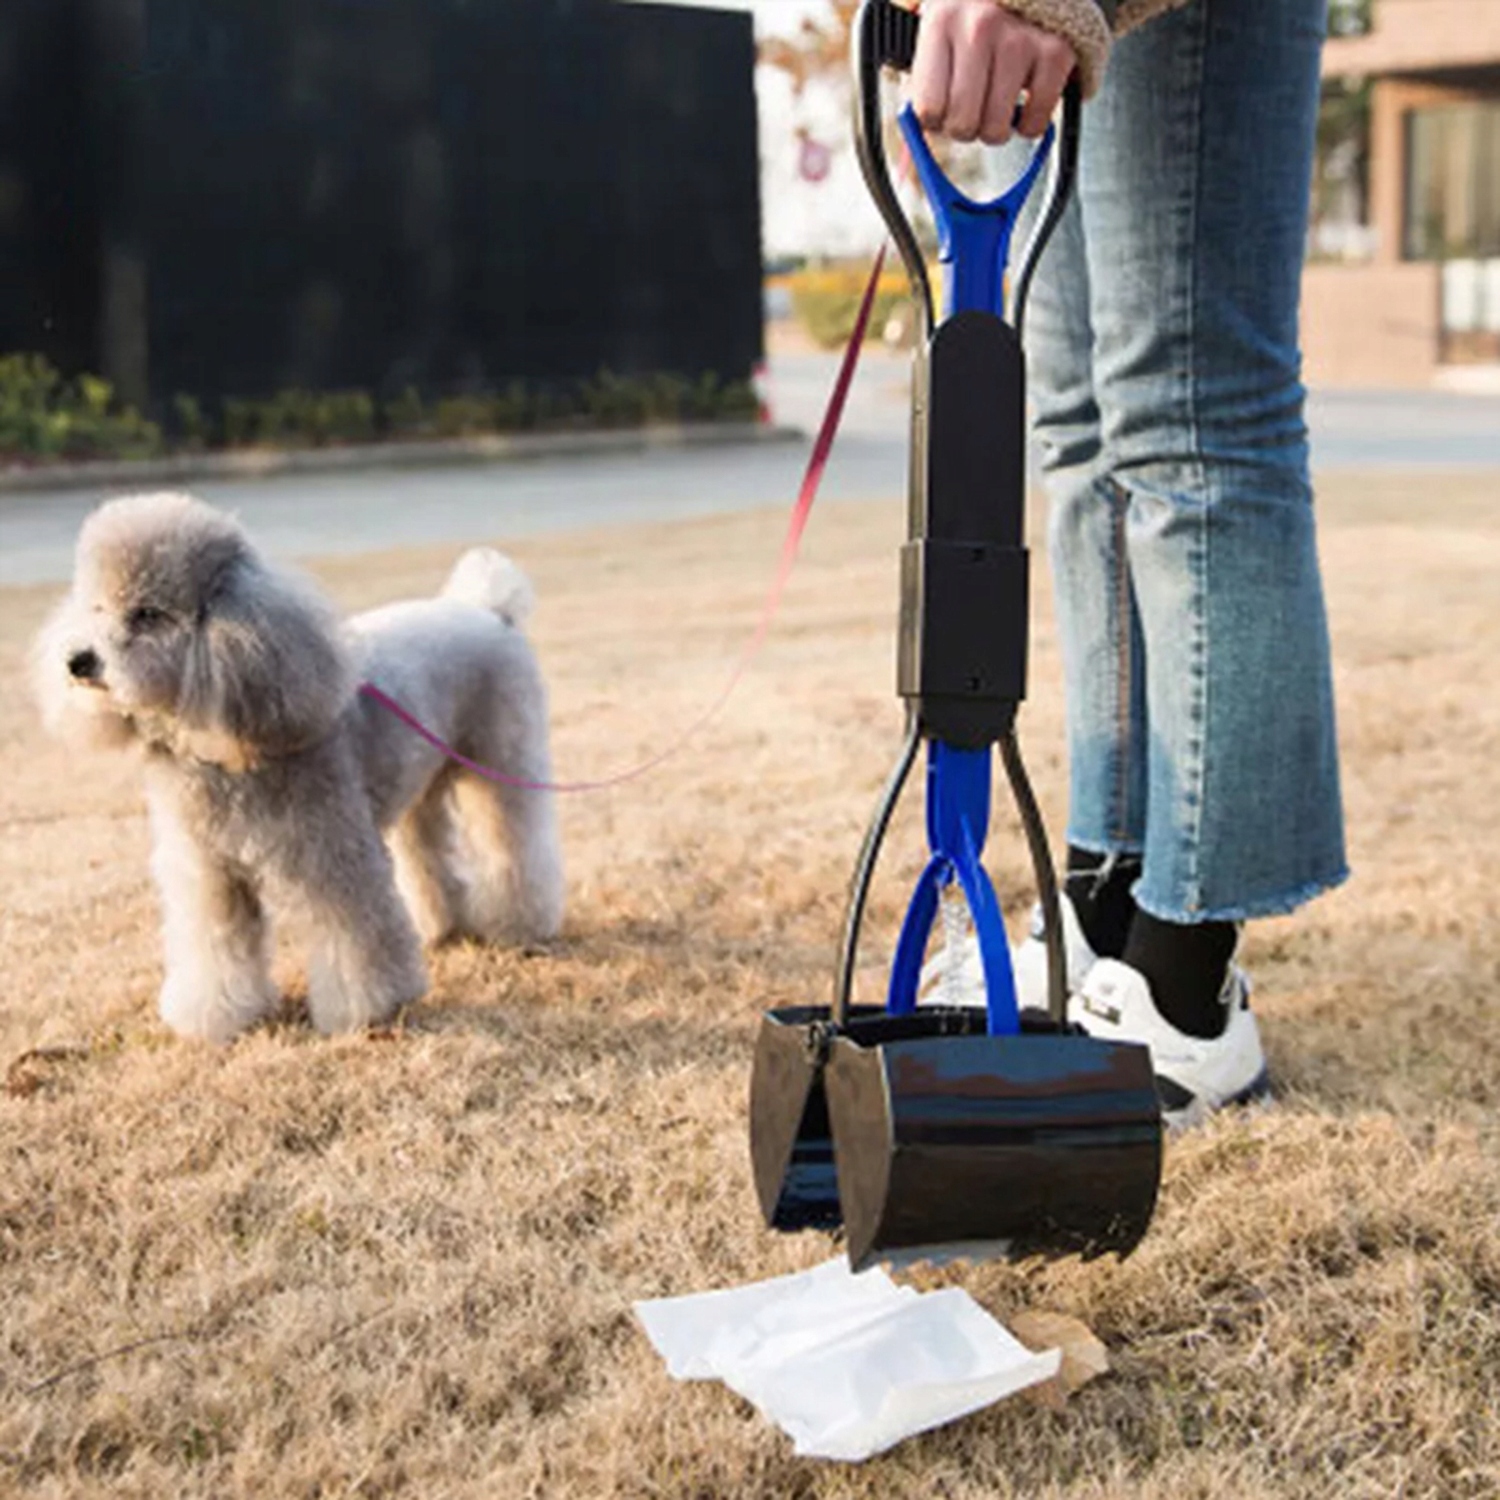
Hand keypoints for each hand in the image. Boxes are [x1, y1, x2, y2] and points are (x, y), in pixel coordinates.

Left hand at [909, 0, 1075, 144]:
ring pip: (996, 130)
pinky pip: (1034, 123)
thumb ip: (922, 83)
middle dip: (964, 129)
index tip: (942, 109)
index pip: (927, 109)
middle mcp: (980, 27)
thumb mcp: (938, 32)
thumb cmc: (972, 17)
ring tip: (996, 102)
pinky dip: (1029, 124)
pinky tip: (1025, 100)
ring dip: (994, 129)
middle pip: (962, 124)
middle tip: (971, 109)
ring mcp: (1020, 39)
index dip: (934, 121)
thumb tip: (911, 152)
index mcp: (941, 20)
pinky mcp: (1056, 53)